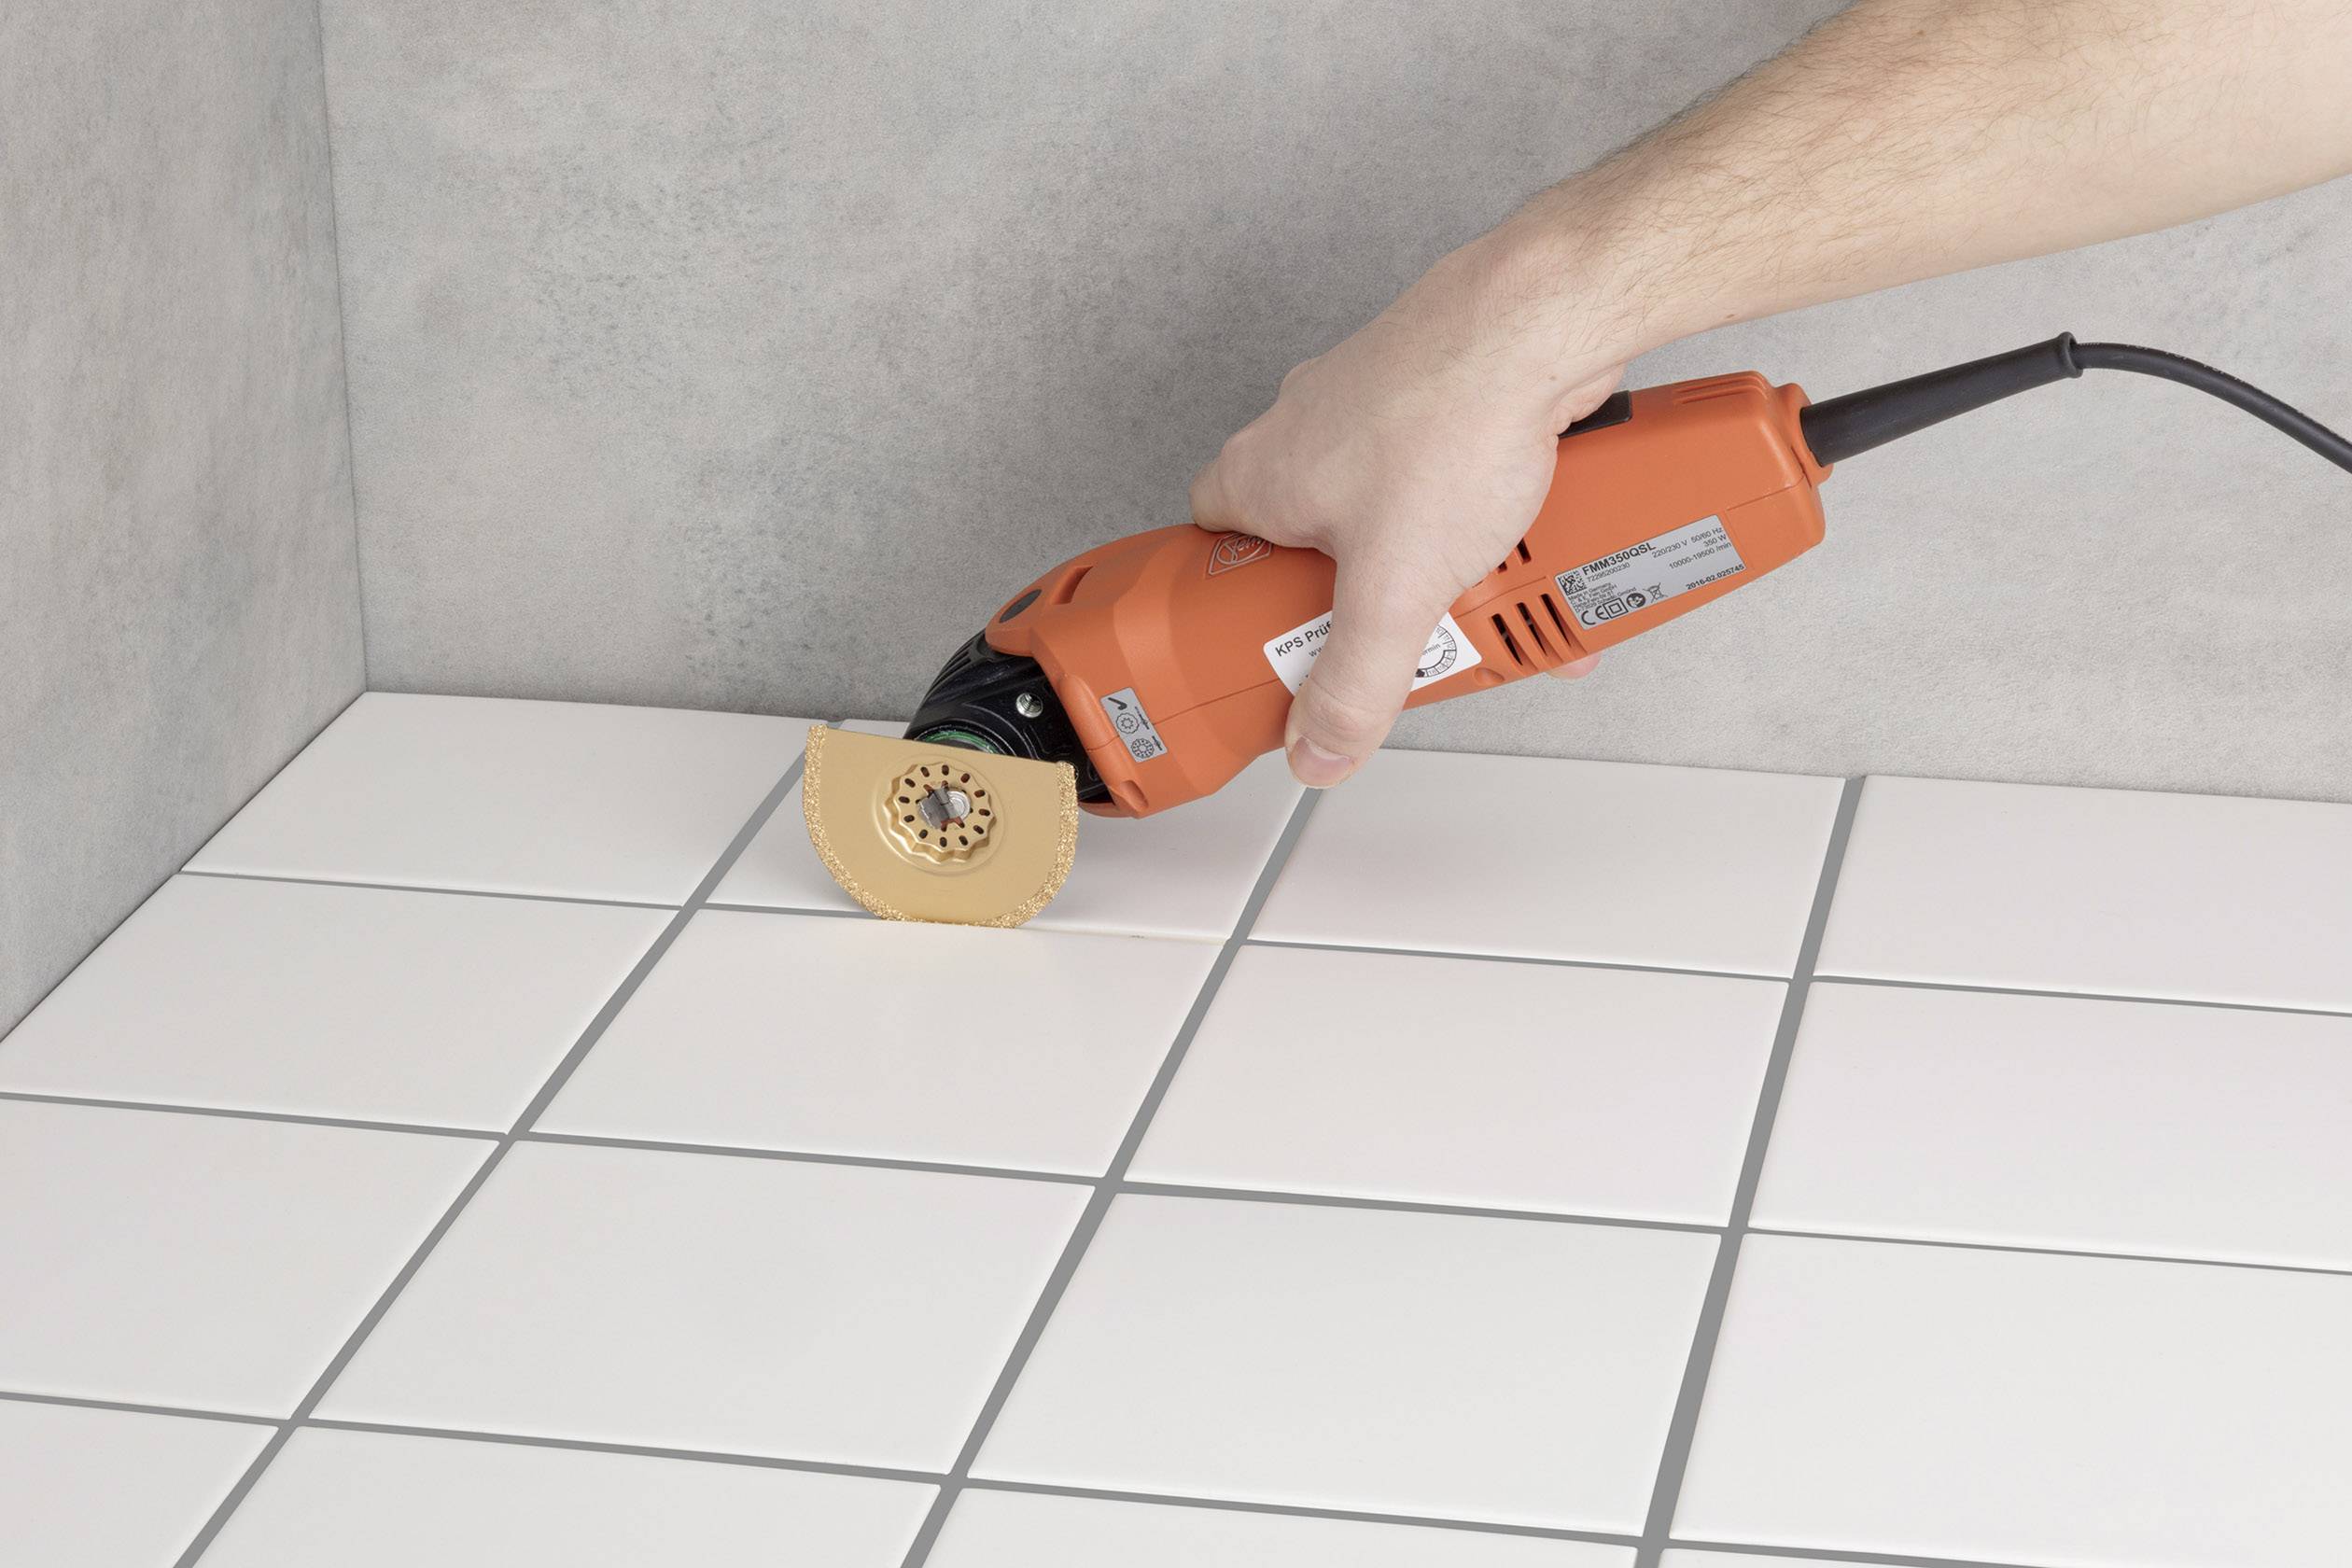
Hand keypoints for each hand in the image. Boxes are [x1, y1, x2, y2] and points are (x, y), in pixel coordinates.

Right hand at [1189, 232, 1625, 787]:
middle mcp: (1301, 428)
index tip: (1281, 654)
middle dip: (1367, 603)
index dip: (1247, 614)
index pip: (1215, 558)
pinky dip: (1480, 517)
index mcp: (1259, 474)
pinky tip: (1527, 544)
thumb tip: (1317, 749)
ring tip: (1484, 596)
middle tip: (1403, 636)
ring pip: (1387, 512)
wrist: (1545, 321)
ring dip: (1434, 564)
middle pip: (1313, 546)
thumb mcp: (1395, 593)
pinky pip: (1444, 475)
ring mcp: (1368, 401)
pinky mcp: (1435, 388)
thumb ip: (1353, 683)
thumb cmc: (1455, 419)